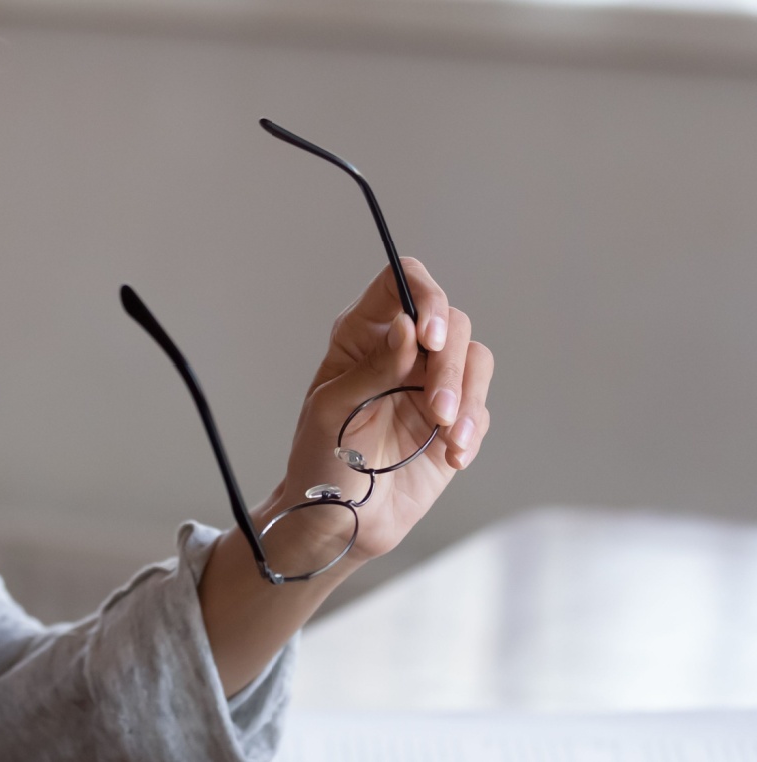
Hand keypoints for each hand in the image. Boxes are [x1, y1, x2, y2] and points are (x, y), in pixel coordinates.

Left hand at [272, 258, 492, 563]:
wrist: (340, 520)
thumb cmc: (320, 460)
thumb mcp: (333, 410)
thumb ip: (372, 368)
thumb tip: (407, 326)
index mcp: (361, 336)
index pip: (399, 282)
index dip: (424, 295)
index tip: (431, 336)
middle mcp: (401, 351)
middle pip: (451, 322)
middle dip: (450, 364)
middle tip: (437, 408)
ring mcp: (429, 385)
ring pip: (475, 360)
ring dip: (468, 396)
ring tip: (447, 435)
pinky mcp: (454, 421)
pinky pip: (481, 408)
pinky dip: (473, 429)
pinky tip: (452, 455)